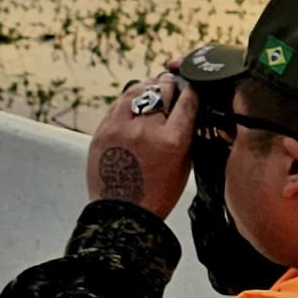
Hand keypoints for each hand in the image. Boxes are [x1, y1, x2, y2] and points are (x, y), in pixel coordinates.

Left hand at [84, 69, 197, 218]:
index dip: (193, 89)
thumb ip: (187, 135)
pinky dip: (129, 101)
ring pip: (138, 90)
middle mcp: (146, 129)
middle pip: (162, 90)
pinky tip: (134, 102)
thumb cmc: (156, 193)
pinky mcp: (103, 130)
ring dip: (148, 87)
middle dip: (170, 86)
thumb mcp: (184, 165)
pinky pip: (118, 104)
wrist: (123, 213)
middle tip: (172, 84)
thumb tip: (188, 111)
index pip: (187, 101)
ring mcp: (121, 128)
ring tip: (153, 87)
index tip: (193, 86)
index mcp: (172, 140)